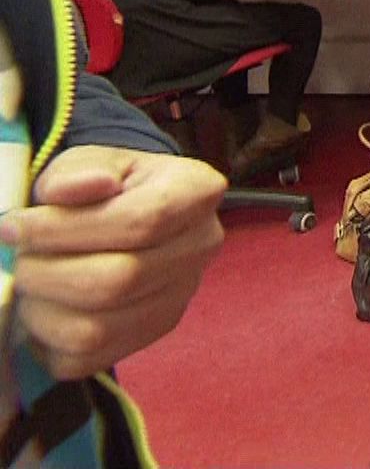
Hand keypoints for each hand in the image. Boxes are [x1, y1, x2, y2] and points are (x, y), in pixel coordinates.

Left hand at [0, 145, 224, 378]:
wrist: (129, 210)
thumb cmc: (106, 182)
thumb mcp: (91, 159)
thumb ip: (77, 171)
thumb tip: (69, 190)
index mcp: (197, 192)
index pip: (141, 221)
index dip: (64, 228)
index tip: (13, 225)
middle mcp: (201, 247)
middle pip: (118, 280)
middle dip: (47, 272)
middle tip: (17, 258)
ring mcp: (180, 297)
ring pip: (97, 329)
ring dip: (42, 310)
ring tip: (30, 283)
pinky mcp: (152, 333)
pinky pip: (86, 360)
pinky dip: (48, 340)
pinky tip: (45, 307)